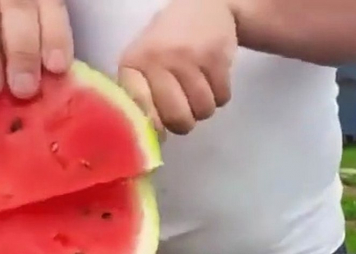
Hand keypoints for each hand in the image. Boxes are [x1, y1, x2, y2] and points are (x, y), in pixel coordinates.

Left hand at [118, 0, 237, 136]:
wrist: (204, 6)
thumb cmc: (167, 44)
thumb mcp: (144, 62)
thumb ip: (142, 96)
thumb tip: (149, 139)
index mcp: (134, 63)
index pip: (139, 107)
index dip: (153, 128)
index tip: (161, 133)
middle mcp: (158, 60)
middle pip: (176, 118)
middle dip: (184, 124)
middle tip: (184, 113)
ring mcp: (188, 58)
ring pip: (203, 111)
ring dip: (203, 109)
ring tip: (198, 92)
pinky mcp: (216, 58)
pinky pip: (222, 98)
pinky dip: (219, 97)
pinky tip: (212, 80)